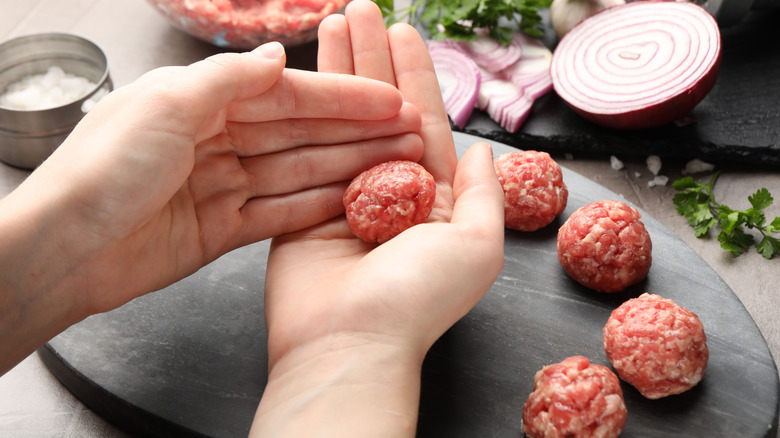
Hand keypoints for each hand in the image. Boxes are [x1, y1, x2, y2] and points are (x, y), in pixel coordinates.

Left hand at [0, 42, 421, 373]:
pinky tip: (353, 201)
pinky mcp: (222, 230)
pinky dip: (316, 207)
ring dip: (346, 168)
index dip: (341, 97)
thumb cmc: (103, 170)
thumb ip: (229, 80)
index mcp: (200, 99)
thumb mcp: (167, 103)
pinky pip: (280, 213)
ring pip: (298, 172)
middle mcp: (214, 139)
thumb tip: (277, 58)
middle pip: (300, 133)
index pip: (287, 95)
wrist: (65, 250)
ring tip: (397, 166)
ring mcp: (221, 186)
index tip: (389, 101)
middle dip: (355, 132)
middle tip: (409, 134)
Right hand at [251, 2, 505, 435]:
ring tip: (333, 19)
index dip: (416, 76)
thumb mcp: (476, 247)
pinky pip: (305, 148)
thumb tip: (485, 153)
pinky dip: (303, 109)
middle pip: (379, 110)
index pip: (425, 121)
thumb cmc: (416, 300)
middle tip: (361, 8)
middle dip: (372, 58)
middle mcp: (388, 194)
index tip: (403, 33)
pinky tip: (300, 72)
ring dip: (338, 69)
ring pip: (340, 120)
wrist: (348, 342)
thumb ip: (484, 195)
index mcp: (432, 201)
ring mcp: (342, 197)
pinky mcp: (300, 205)